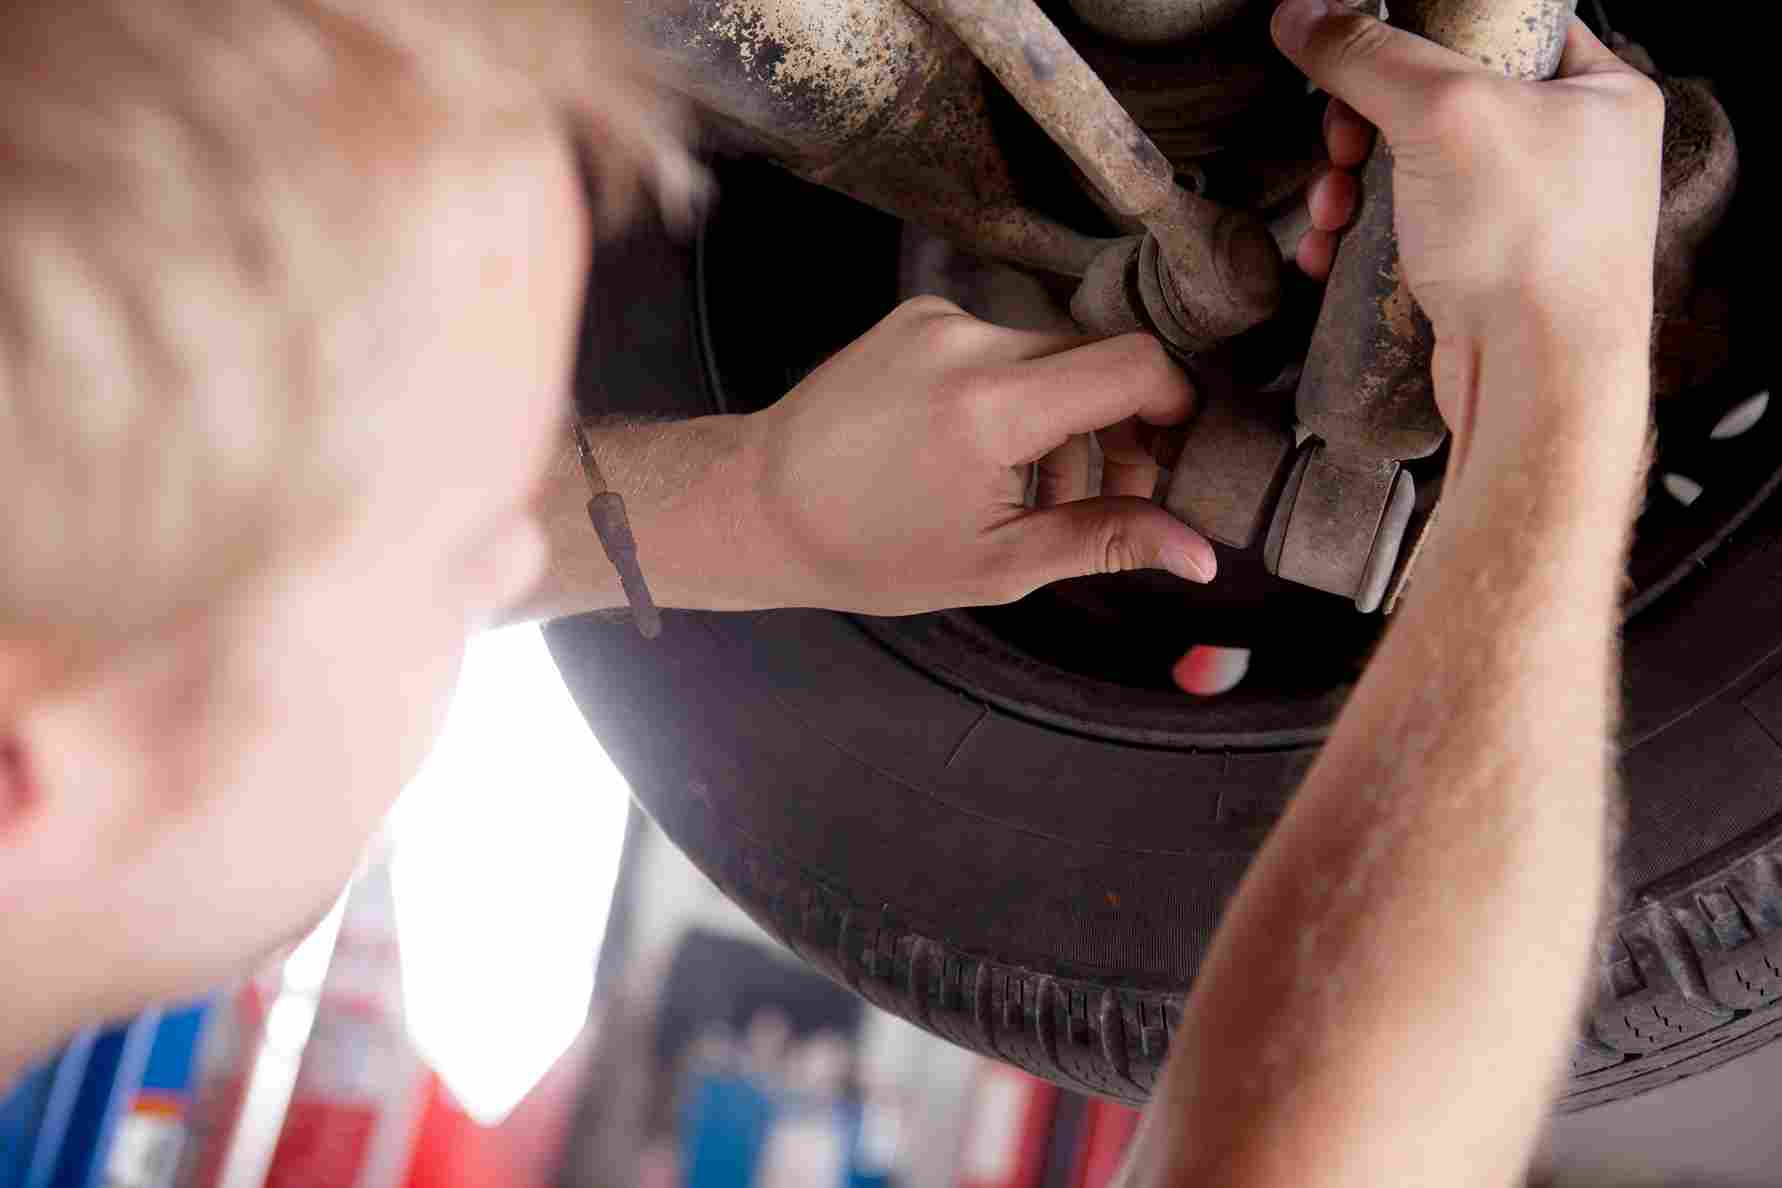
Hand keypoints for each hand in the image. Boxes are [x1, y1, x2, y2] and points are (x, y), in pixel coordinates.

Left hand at [748, 296, 1214, 615]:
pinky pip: (1004, 345)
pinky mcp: (919, 314)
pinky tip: (992, 454)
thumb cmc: (868, 549)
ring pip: (1052, 354)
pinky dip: (1018, 396)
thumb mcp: (997, 564)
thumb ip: (1104, 541)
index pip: (1134, 364)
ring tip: (1038, 490)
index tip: (1176, 455)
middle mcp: (965, 340)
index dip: (1176, 407)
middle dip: (1120, 427)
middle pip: (1095, 360)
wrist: (758, 506)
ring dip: (1067, 417)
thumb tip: (1201, 553)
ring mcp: (938, 317)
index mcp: (989, 405)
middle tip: (1112, 495)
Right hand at [1272, 1, 1662, 432]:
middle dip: (1367, 126)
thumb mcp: (1441, 114)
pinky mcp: (1484, 274)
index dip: (1429, 32)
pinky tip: (1335, 250)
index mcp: (1599, 93)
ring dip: (1352, 187)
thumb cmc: (1533, 253)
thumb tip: (1306, 17)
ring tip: (1333, 208)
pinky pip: (1407, 234)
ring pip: (1413, 173)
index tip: (1372, 53)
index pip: (1506, 26)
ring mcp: (1526, 219)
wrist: (1537, 381)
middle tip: (1344, 141)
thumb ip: (1366, 54)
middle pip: (1441, 102)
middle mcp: (1571, 152)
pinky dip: (1362, 239)